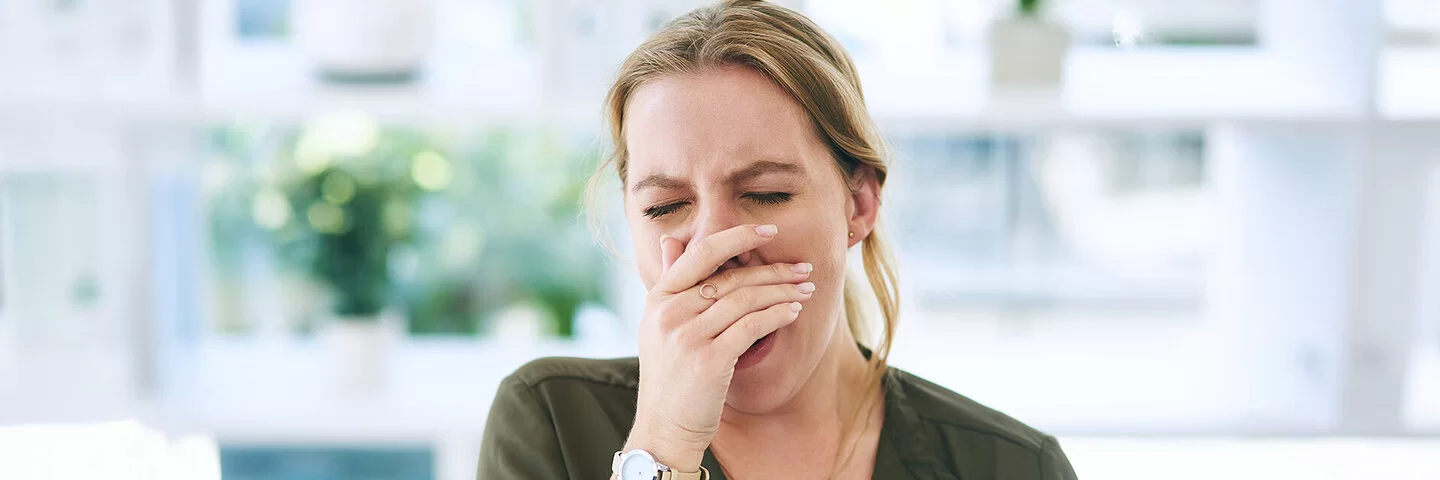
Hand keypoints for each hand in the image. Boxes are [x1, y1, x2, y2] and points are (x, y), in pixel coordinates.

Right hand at [623, 224, 814, 471]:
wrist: (663, 428)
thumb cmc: (670, 377)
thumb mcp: (660, 326)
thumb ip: (670, 283)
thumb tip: (672, 239)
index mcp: (658, 298)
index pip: (701, 253)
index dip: (737, 237)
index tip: (769, 231)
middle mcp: (670, 312)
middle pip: (731, 277)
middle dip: (773, 270)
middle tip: (803, 268)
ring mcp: (688, 336)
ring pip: (745, 299)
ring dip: (782, 292)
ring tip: (806, 290)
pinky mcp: (709, 360)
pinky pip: (752, 326)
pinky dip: (777, 316)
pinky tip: (794, 313)